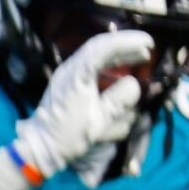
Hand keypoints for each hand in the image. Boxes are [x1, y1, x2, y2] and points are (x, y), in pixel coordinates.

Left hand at [12, 29, 154, 182]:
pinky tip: (120, 68)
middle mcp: (69, 70)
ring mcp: (67, 74)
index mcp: (76, 76)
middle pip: (100, 46)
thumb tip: (135, 84)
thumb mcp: (98, 122)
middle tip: (147, 49)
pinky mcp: (68, 82)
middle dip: (125, 45)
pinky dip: (108, 62)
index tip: (149, 43)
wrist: (39, 147)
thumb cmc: (67, 136)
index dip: (128, 42)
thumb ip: (118, 101)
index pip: (103, 48)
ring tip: (139, 56)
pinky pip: (90, 64)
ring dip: (118, 53)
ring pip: (95, 54)